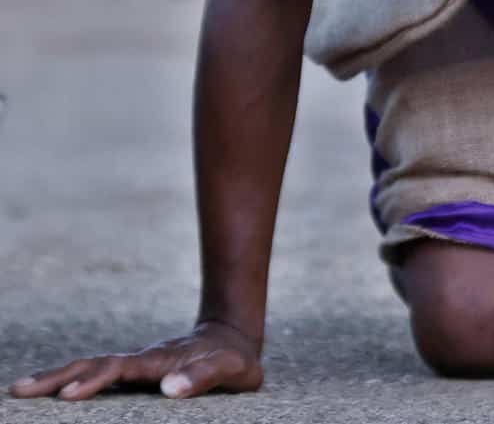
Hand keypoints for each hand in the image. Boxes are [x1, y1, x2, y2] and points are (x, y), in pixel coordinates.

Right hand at [10, 321, 263, 400]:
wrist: (231, 339)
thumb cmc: (232, 359)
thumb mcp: (232, 369)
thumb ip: (203, 376)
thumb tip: (169, 389)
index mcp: (159, 361)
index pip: (120, 369)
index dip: (95, 380)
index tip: (69, 395)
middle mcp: (140, 362)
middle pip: (93, 365)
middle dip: (57, 377)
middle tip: (21, 389)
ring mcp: (133, 367)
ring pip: (89, 368)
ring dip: (56, 377)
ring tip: (20, 388)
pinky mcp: (132, 374)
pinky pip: (95, 377)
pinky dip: (69, 381)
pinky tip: (49, 391)